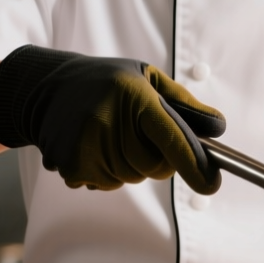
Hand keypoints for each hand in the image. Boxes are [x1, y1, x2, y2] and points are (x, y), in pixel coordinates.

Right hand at [0, 46, 226, 192]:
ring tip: (109, 134)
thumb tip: (218, 128)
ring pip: (130, 178)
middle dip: (156, 157)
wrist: (45, 88)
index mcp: (135, 96)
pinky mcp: (70, 166)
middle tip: (134, 132)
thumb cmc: (106, 82)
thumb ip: (184, 104)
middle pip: (155, 167)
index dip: (193, 163)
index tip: (211, 184)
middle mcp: (109, 121)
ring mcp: (87, 146)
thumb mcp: (147, 78)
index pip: (171, 136)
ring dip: (128, 164)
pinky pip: (105, 184)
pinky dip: (105, 171)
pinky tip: (92, 145)